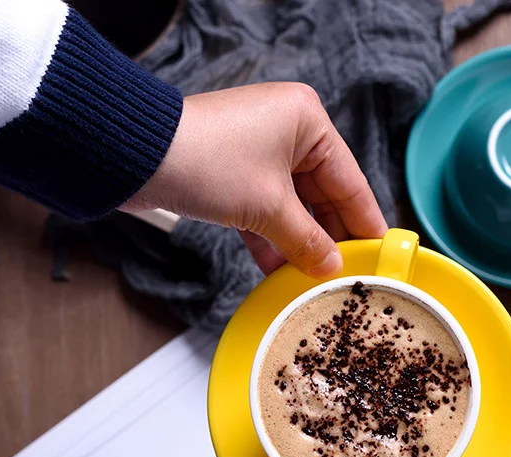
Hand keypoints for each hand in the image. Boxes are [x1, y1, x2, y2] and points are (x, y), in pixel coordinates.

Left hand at [122, 83, 386, 276]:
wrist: (130, 155)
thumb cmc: (207, 161)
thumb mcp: (269, 207)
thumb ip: (307, 240)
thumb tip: (332, 266)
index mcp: (308, 123)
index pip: (351, 182)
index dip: (365, 223)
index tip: (379, 256)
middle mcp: (287, 132)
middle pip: (323, 197)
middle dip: (329, 239)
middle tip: (346, 276)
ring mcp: (259, 153)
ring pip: (293, 208)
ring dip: (299, 244)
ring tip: (315, 281)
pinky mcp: (233, 174)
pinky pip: (265, 212)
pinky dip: (271, 240)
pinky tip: (279, 272)